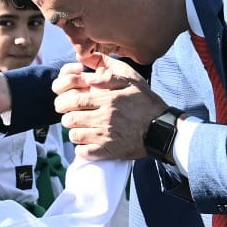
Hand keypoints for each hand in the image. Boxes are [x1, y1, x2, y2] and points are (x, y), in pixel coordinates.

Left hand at [53, 54, 167, 159]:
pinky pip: (84, 153)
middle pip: (70, 118)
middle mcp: (105, 118)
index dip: (64, 101)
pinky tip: (87, 143)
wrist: (161, 128)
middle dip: (67, 116)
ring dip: (74, 132)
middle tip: (71, 116)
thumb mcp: (131, 80)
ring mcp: (106, 136)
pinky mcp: (109, 151)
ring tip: (80, 129)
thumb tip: (87, 73)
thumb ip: (108, 73)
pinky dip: (81, 149)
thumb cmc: (146, 102)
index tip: (65, 103)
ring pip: (75, 135)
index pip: (74, 100)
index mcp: (108, 99)